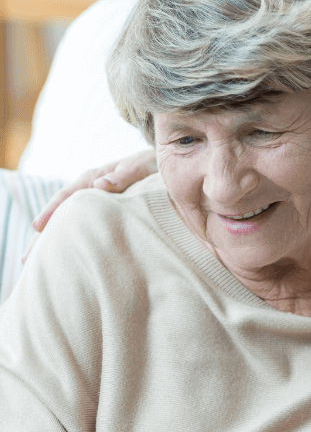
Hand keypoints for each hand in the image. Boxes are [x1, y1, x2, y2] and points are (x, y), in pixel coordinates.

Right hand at [22, 149, 156, 261]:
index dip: (51, 212)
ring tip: (38, 265)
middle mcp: (88, 190)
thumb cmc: (150, 166)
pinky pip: (81, 228)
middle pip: (59, 213)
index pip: (66, 196)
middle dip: (42, 236)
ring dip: (53, 242)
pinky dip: (70, 241)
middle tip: (28, 259)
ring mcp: (92, 202)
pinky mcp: (101, 214)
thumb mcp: (140, 167)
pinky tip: (65, 259)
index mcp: (93, 177)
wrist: (161, 166)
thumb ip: (123, 176)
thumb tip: (99, 186)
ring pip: (67, 223)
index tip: (38, 229)